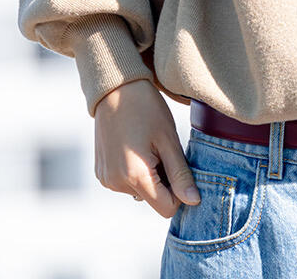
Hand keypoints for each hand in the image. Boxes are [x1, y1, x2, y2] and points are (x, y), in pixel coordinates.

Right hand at [94, 77, 200, 216]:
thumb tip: (194, 202)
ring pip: (141, 192)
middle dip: (165, 182)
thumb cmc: (147, 109)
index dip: (180, 193)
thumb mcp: (169, 139)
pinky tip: (135, 147)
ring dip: (150, 176)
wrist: (116, 88)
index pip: (166, 209)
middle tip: (163, 150)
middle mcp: (116, 183)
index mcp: (134, 176)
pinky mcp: (102, 173)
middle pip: (153, 200)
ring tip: (148, 146)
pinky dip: (136, 171)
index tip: (181, 169)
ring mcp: (106, 180)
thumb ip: (181, 174)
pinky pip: (127, 183)